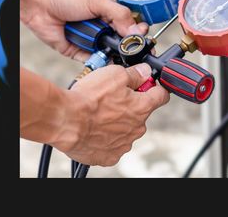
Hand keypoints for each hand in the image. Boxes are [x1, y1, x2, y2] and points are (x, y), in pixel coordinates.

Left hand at [20, 0, 147, 60]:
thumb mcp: (98, 2)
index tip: (144, 40)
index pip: (132, 28)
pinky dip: (99, 63)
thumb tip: (137, 30)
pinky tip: (105, 63)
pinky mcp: (79, 53)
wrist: (39, 5)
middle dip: (129, 49)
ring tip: (120, 57)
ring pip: (110, 55)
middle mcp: (103, 30)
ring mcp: (92, 42)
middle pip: (123, 44)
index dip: (139, 35)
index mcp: (111, 16)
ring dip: (114, 57)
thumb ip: (119, 15)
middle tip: (134, 52)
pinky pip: (94, 62)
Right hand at [53, 63, 169, 165]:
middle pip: (141, 113)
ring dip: (117, 122)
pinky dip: (105, 138)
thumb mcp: (115, 74)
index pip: (161, 96)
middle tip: (111, 99)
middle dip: (130, 105)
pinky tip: (94, 130)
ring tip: (98, 115)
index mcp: (143, 107)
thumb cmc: (89, 98)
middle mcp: (138, 128)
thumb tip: (145, 71)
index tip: (147, 85)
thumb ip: (135, 74)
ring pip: (126, 130)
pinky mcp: (109, 156)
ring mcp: (124, 144)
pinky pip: (112, 145)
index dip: (154, 88)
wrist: (65, 121)